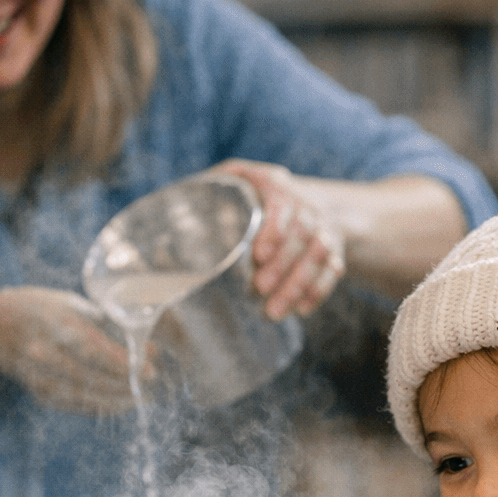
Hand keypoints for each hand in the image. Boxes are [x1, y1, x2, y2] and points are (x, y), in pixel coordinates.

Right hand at [0, 286, 146, 413]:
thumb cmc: (44, 309)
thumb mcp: (72, 304)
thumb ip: (106, 323)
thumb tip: (146, 343)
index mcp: (55, 322)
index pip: (93, 348)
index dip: (123, 362)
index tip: (150, 369)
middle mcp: (43, 351)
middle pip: (90, 375)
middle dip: (125, 383)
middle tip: (151, 385)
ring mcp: (38, 375)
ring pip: (82, 394)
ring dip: (116, 399)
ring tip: (142, 398)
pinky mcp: (38, 392)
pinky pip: (72, 404)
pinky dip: (99, 406)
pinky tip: (119, 404)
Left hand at [215, 159, 345, 319]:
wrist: (309, 201)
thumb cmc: (253, 197)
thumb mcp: (232, 184)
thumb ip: (207, 195)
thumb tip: (162, 226)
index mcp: (274, 184)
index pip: (283, 202)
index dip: (275, 228)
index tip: (258, 255)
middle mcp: (305, 203)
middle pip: (303, 232)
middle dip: (283, 265)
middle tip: (259, 290)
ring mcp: (323, 226)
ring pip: (320, 253)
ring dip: (299, 284)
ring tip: (275, 312)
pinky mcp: (335, 249)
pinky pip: (333, 270)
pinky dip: (318, 291)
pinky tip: (301, 311)